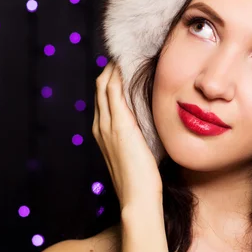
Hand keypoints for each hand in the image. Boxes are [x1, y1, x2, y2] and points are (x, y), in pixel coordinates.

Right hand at [93, 61, 162, 208]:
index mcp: (104, 132)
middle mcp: (101, 126)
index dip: (112, 78)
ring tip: (127, 53)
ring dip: (114, 67)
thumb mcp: (138, 152)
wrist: (137, 198)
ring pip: (104, 85)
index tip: (124, 65)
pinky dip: (118, 76)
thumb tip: (150, 124)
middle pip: (100, 86)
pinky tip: (127, 65)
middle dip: (111, 68)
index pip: (104, 97)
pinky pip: (114, 92)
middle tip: (126, 52)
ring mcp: (108, 125)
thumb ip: (138, 136)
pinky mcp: (119, 126)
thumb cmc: (142, 180)